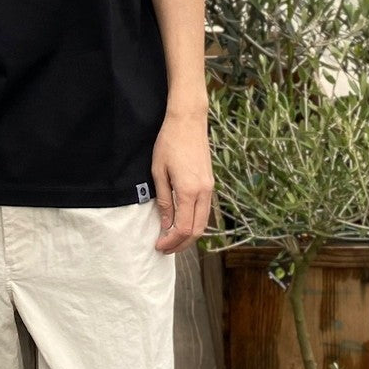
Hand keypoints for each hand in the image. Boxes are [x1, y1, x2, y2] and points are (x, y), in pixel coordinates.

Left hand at [151, 111, 213, 254]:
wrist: (188, 121)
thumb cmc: (169, 142)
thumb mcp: (159, 171)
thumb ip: (164, 200)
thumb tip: (166, 224)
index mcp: (189, 191)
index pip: (183, 228)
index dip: (171, 241)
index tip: (158, 245)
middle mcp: (203, 192)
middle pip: (198, 230)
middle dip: (181, 244)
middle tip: (165, 247)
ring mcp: (209, 187)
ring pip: (204, 222)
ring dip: (189, 235)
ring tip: (172, 238)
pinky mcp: (210, 182)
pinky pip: (205, 210)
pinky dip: (195, 222)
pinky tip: (182, 221)